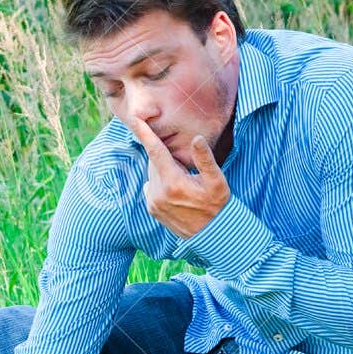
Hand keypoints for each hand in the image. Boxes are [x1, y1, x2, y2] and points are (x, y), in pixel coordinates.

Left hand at [130, 118, 230, 238]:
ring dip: (165, 171)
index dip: (145, 133)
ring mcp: (153, 203)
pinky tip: (177, 192)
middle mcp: (158, 194)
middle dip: (168, 159)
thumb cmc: (217, 205)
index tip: (134, 119)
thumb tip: (197, 139)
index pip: (155, 152)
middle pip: (155, 162)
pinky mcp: (151, 210)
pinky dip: (161, 183)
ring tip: (184, 183)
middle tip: (187, 169)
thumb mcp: (217, 181)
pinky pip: (152, 186)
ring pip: (153, 174)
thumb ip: (205, 159)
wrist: (212, 234)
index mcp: (173, 183)